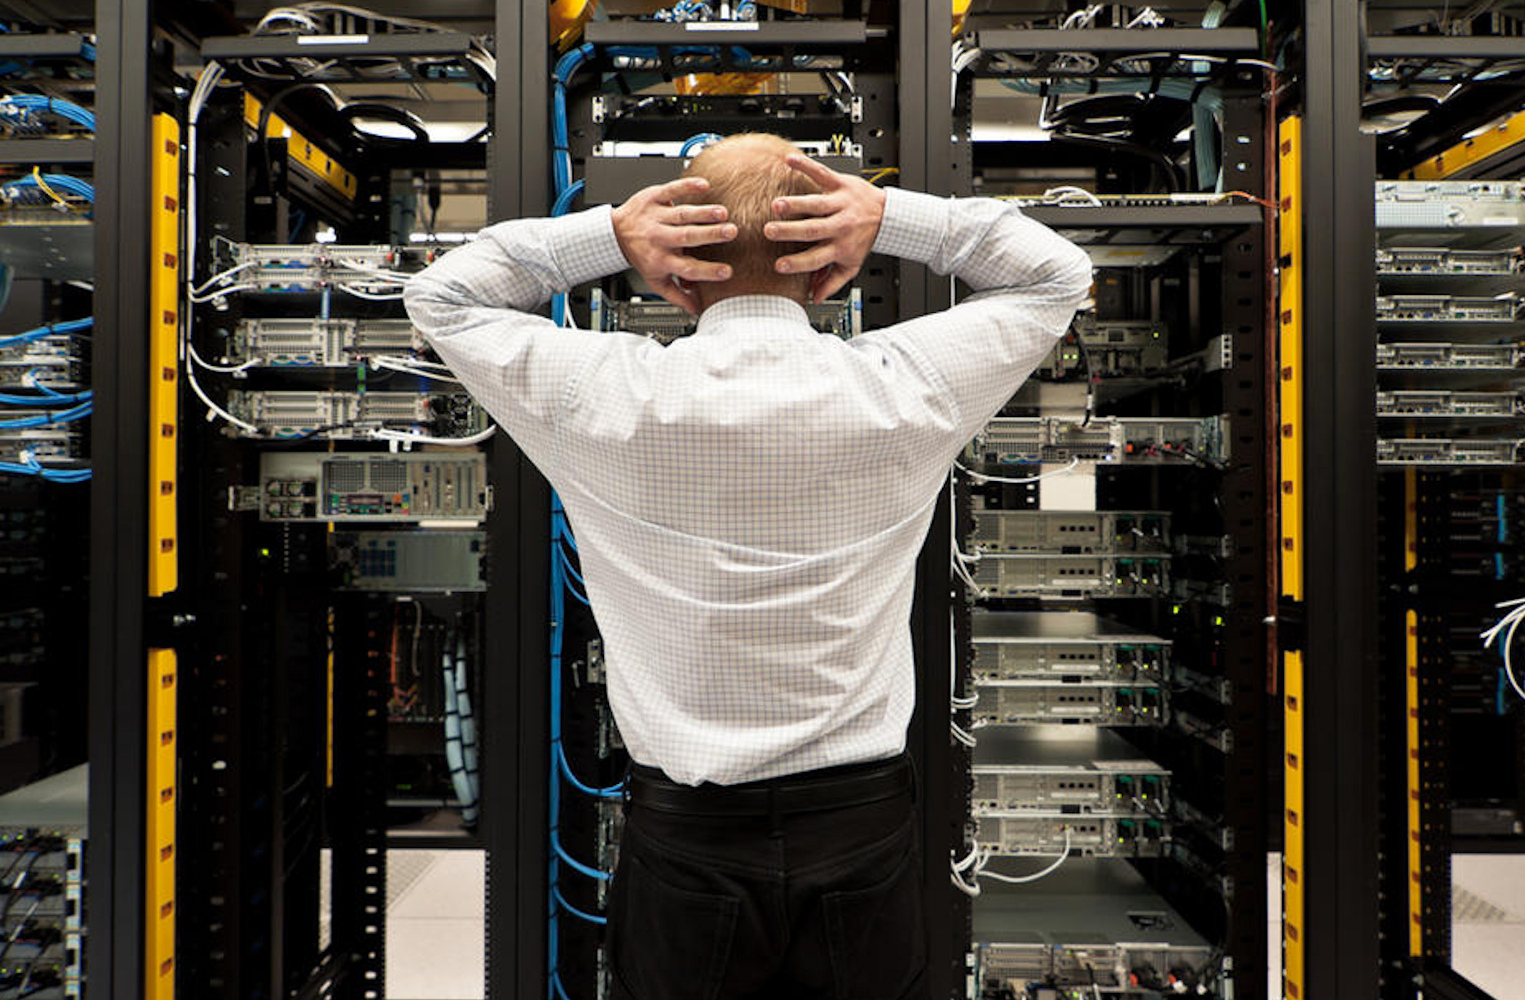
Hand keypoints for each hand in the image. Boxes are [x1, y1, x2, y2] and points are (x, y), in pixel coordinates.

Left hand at [612, 176, 736, 313]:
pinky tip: (704, 186)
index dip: (707, 271)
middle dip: (710, 234)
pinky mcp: (654, 197)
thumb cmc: (641, 255)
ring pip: (682, 214)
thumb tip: (697, 310)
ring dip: (703, 212)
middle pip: (686, 237)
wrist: (615, 232)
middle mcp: (659, 238)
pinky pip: (671, 190)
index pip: (687, 268)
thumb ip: (677, 295)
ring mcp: (656, 216)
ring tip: (723, 213)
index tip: (727, 271)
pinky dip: (686, 186)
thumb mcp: (655, 280)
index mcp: (661, 260)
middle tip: (731, 233)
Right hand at [763, 154, 886, 302]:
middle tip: (770, 231)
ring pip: (817, 204)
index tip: (779, 266)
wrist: (888, 214)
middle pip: (813, 230)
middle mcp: (840, 224)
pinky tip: (789, 161)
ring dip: (796, 203)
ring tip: (777, 205)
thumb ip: (832, 281)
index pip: (816, 258)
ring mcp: (840, 203)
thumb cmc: (865, 239)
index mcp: (841, 246)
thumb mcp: (852, 264)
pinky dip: (806, 166)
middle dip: (791, 231)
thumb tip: (814, 298)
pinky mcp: (840, 184)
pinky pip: (822, 173)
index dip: (798, 264)